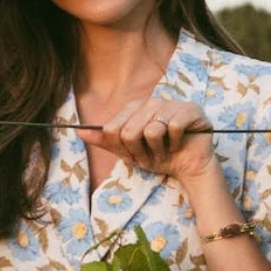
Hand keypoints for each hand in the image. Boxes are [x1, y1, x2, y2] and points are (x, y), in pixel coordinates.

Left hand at [77, 97, 216, 183]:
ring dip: (158, 151)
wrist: (188, 168)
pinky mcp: (192, 110)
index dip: (123, 148)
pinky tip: (178, 145)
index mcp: (136, 108)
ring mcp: (173, 103)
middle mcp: (153, 101)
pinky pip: (174, 127)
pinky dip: (174, 144)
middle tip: (151, 157)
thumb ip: (105, 140)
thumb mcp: (128, 151)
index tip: (135, 155)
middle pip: (130, 130)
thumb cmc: (159, 157)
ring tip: (165, 152)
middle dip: (139, 152)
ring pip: (152, 130)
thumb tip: (78, 132)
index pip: (113, 127)